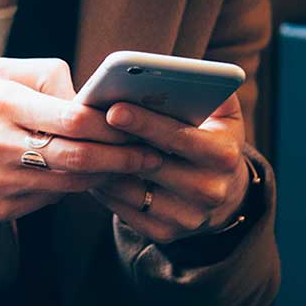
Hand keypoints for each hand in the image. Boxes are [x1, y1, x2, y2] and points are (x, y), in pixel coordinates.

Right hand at [0, 57, 165, 225]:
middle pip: (79, 155)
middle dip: (123, 156)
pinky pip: (52, 199)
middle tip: (150, 153)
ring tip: (130, 167)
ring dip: (107, 176)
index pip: (72, 117)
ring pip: (71, 182)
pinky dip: (75, 188)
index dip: (112, 123)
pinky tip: (91, 178)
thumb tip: (90, 93)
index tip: (137, 122)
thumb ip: (45, 75)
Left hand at [88, 93, 251, 244]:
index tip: (114, 108)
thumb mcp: (225, 117)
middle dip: (117, 145)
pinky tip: (90, 169)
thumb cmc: (213, 142)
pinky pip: (123, 211)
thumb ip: (213, 91)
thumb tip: (190, 71)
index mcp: (223, 156)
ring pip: (132, 191)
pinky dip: (104, 190)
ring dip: (103, 167)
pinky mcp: (164, 234)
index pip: (179, 137)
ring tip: (80, 144)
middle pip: (152, 165)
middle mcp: (209, 190)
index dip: (146, 123)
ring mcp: (186, 217)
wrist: (223, 196)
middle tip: (84, 126)